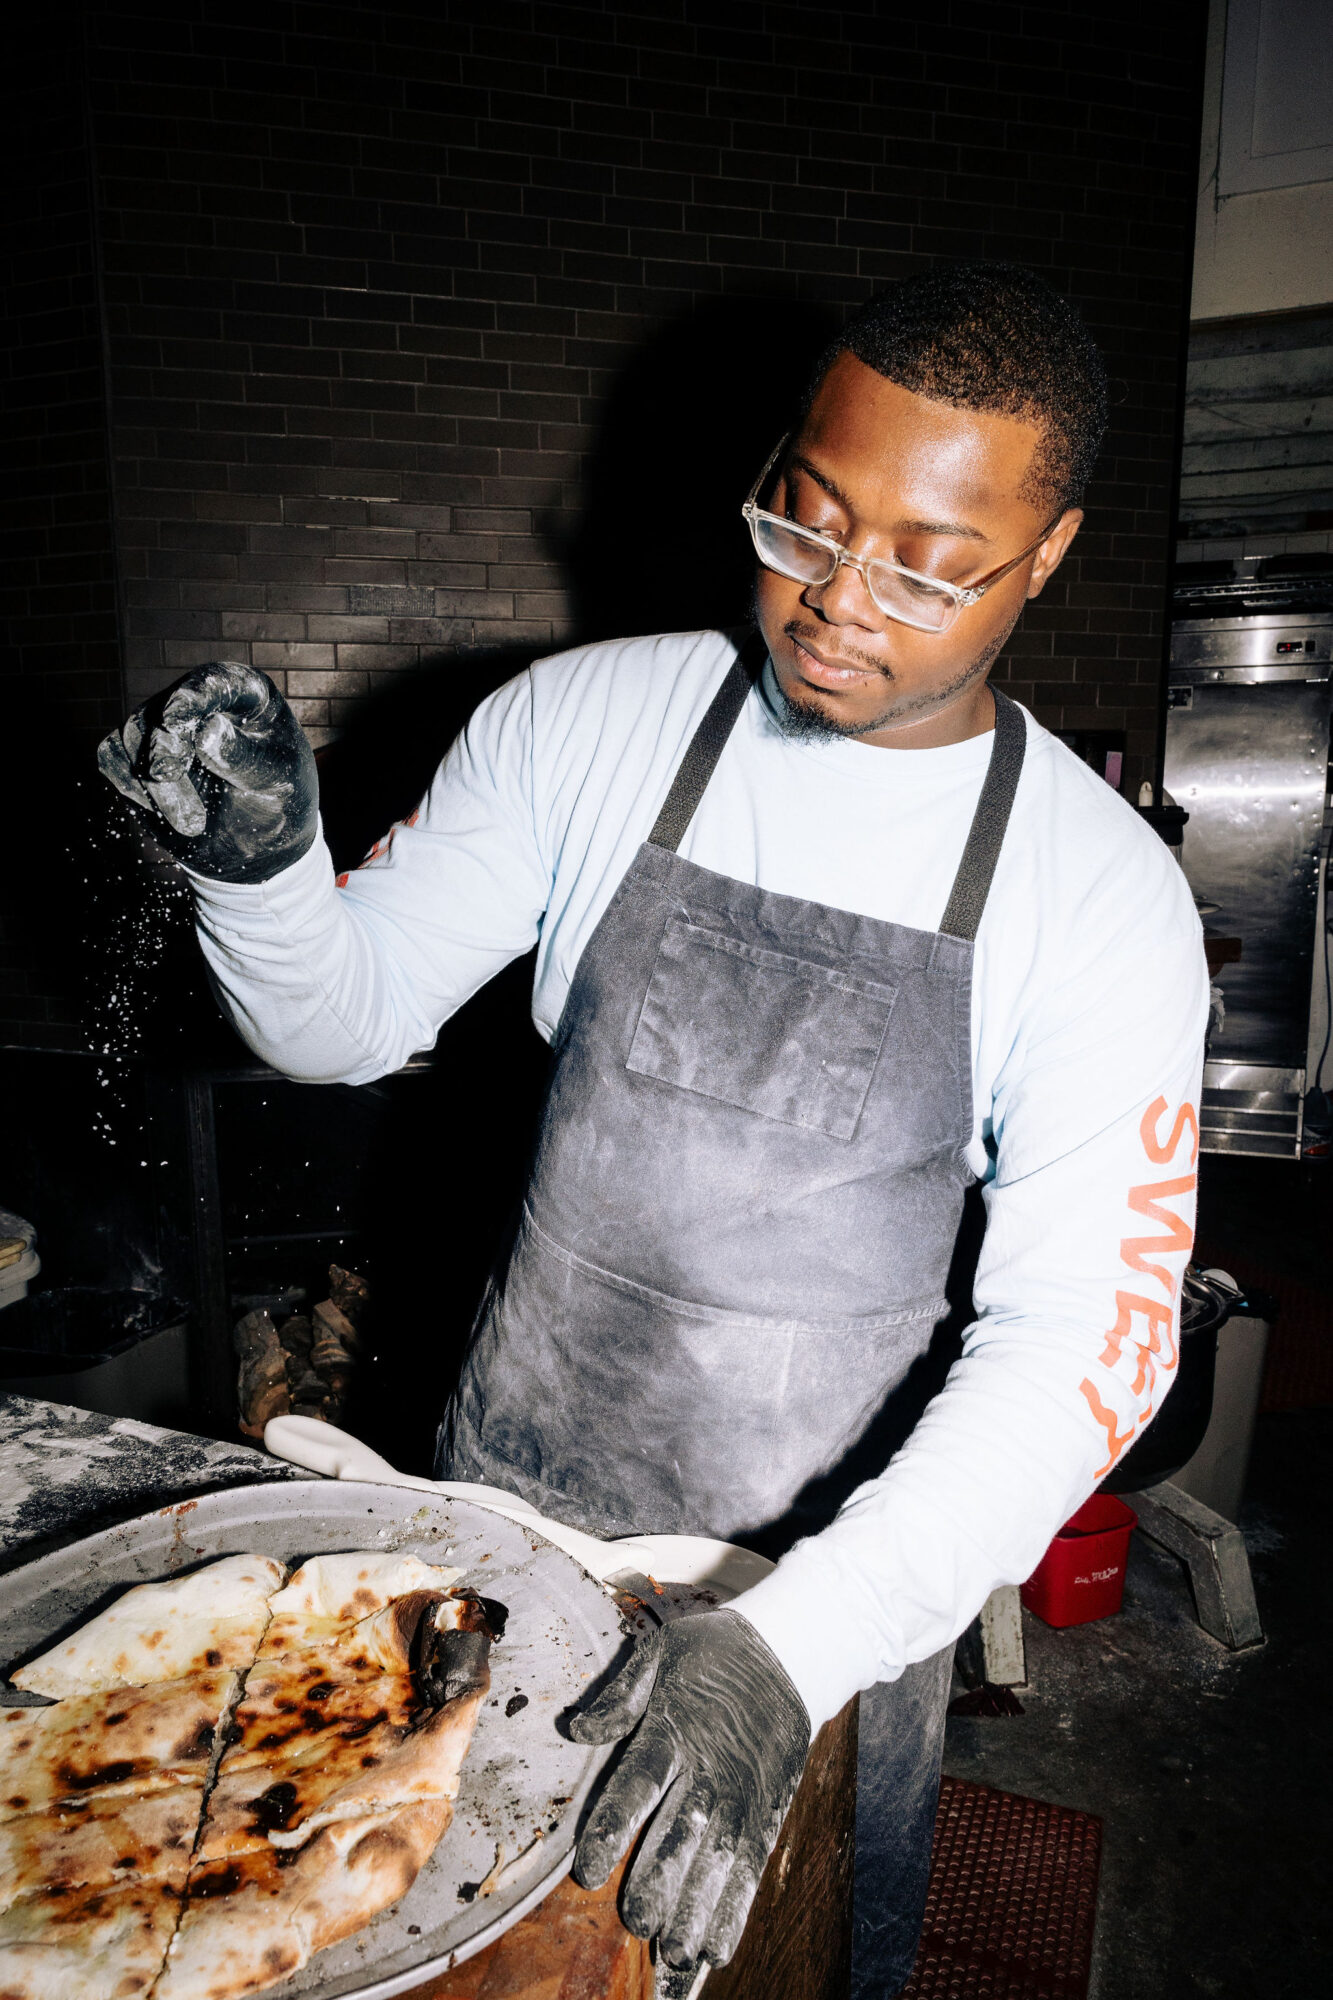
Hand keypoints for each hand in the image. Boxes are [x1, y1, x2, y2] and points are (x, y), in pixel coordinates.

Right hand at [97, 663, 317, 883]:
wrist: (259, 842)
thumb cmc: (279, 801)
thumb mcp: (276, 781)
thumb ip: (244, 757)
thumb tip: (207, 731)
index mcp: (245, 694)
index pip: (214, 682)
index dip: (191, 698)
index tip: (172, 720)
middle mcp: (202, 700)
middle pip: (163, 711)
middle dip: (165, 751)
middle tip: (172, 784)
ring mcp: (167, 724)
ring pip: (135, 738)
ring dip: (157, 785)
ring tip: (192, 824)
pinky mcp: (141, 753)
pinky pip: (112, 756)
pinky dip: (130, 785)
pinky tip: (162, 813)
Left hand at [569, 1609, 809, 1967]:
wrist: (791, 1651)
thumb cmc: (713, 1654)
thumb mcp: (660, 1655)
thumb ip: (619, 1698)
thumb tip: (574, 1729)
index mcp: (672, 1730)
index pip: (636, 1786)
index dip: (612, 1831)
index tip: (587, 1872)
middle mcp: (708, 1769)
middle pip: (681, 1835)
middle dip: (658, 1883)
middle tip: (637, 1923)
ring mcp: (742, 1795)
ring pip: (718, 1863)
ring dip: (697, 1911)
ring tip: (675, 1954)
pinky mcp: (768, 1811)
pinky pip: (750, 1868)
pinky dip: (735, 1911)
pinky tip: (716, 1947)